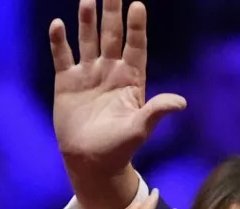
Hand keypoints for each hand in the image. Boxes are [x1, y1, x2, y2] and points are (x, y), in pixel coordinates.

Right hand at [48, 0, 185, 208]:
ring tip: (88, 0)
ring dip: (87, 21)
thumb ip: (157, 112)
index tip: (138, 5)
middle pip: (112, 37)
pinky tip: (58, 24)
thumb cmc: (119, 148)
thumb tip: (181, 102)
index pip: (135, 47)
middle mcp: (110, 72)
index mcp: (131, 81)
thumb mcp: (140, 129)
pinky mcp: (67, 83)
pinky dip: (59, 41)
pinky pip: (63, 57)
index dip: (136, 27)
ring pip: (88, 41)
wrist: (91, 162)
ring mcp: (88, 76)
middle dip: (112, 14)